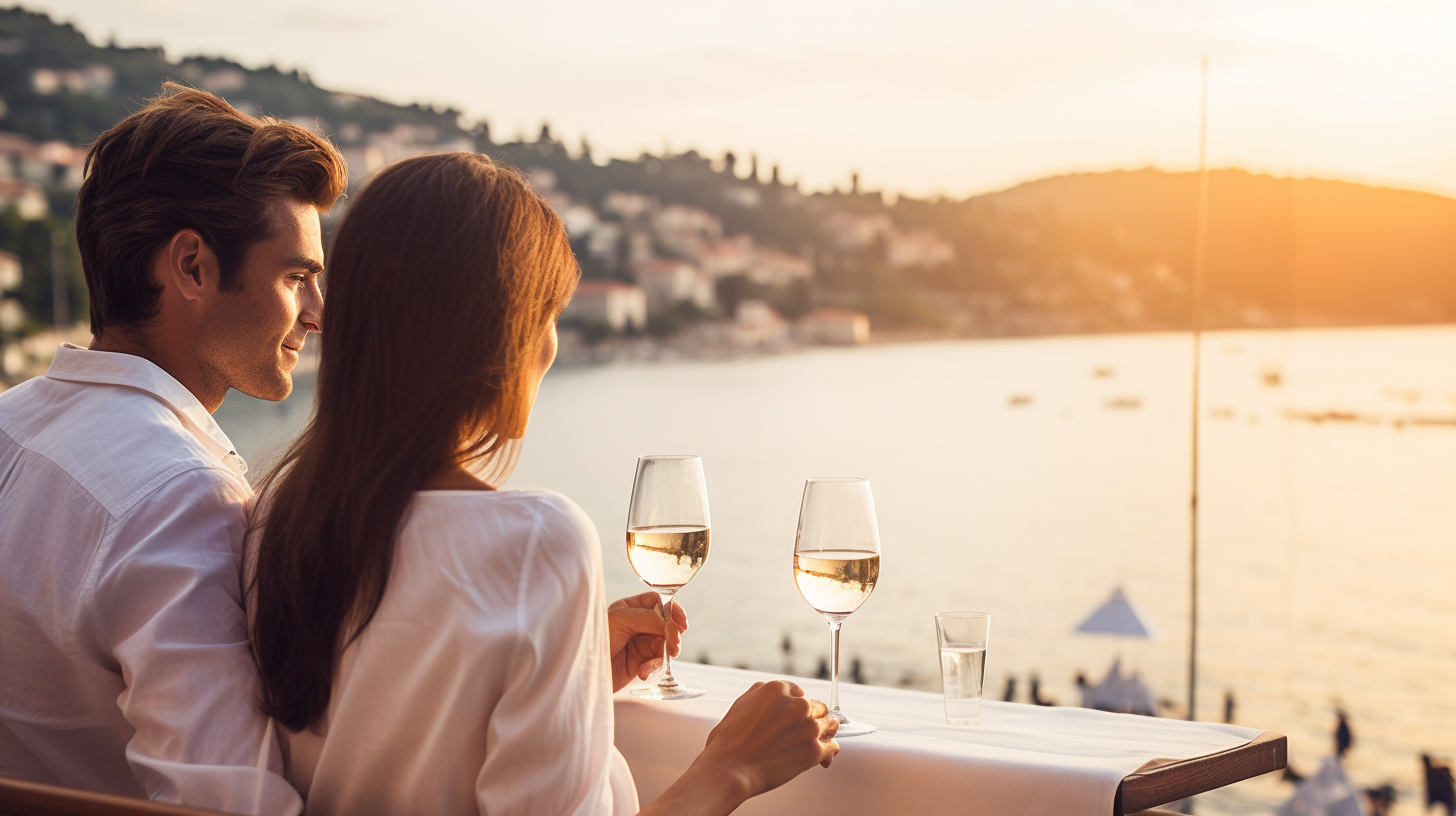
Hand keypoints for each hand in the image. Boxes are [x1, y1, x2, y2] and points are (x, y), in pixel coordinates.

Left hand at [607, 591, 686, 692]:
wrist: (584, 672)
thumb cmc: (597, 640)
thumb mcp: (622, 621)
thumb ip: (649, 618)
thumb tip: (671, 623)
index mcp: (630, 608)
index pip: (659, 602)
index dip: (673, 610)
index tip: (682, 623)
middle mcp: (636, 623)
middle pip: (666, 624)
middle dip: (672, 635)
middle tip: (674, 647)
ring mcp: (638, 643)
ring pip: (664, 644)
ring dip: (662, 654)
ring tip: (652, 663)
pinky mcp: (639, 662)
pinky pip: (656, 661)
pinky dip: (652, 667)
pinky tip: (642, 672)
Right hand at [698, 681, 840, 796]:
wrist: (729, 768)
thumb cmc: (729, 742)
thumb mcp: (740, 704)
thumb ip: (759, 694)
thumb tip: (769, 693)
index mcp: (778, 690)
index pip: (800, 693)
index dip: (797, 707)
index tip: (796, 717)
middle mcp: (797, 704)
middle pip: (818, 708)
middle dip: (812, 719)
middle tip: (804, 733)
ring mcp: (809, 727)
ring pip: (830, 725)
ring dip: (824, 734)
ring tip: (817, 744)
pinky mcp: (814, 750)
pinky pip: (832, 748)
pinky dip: (828, 754)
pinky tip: (822, 760)